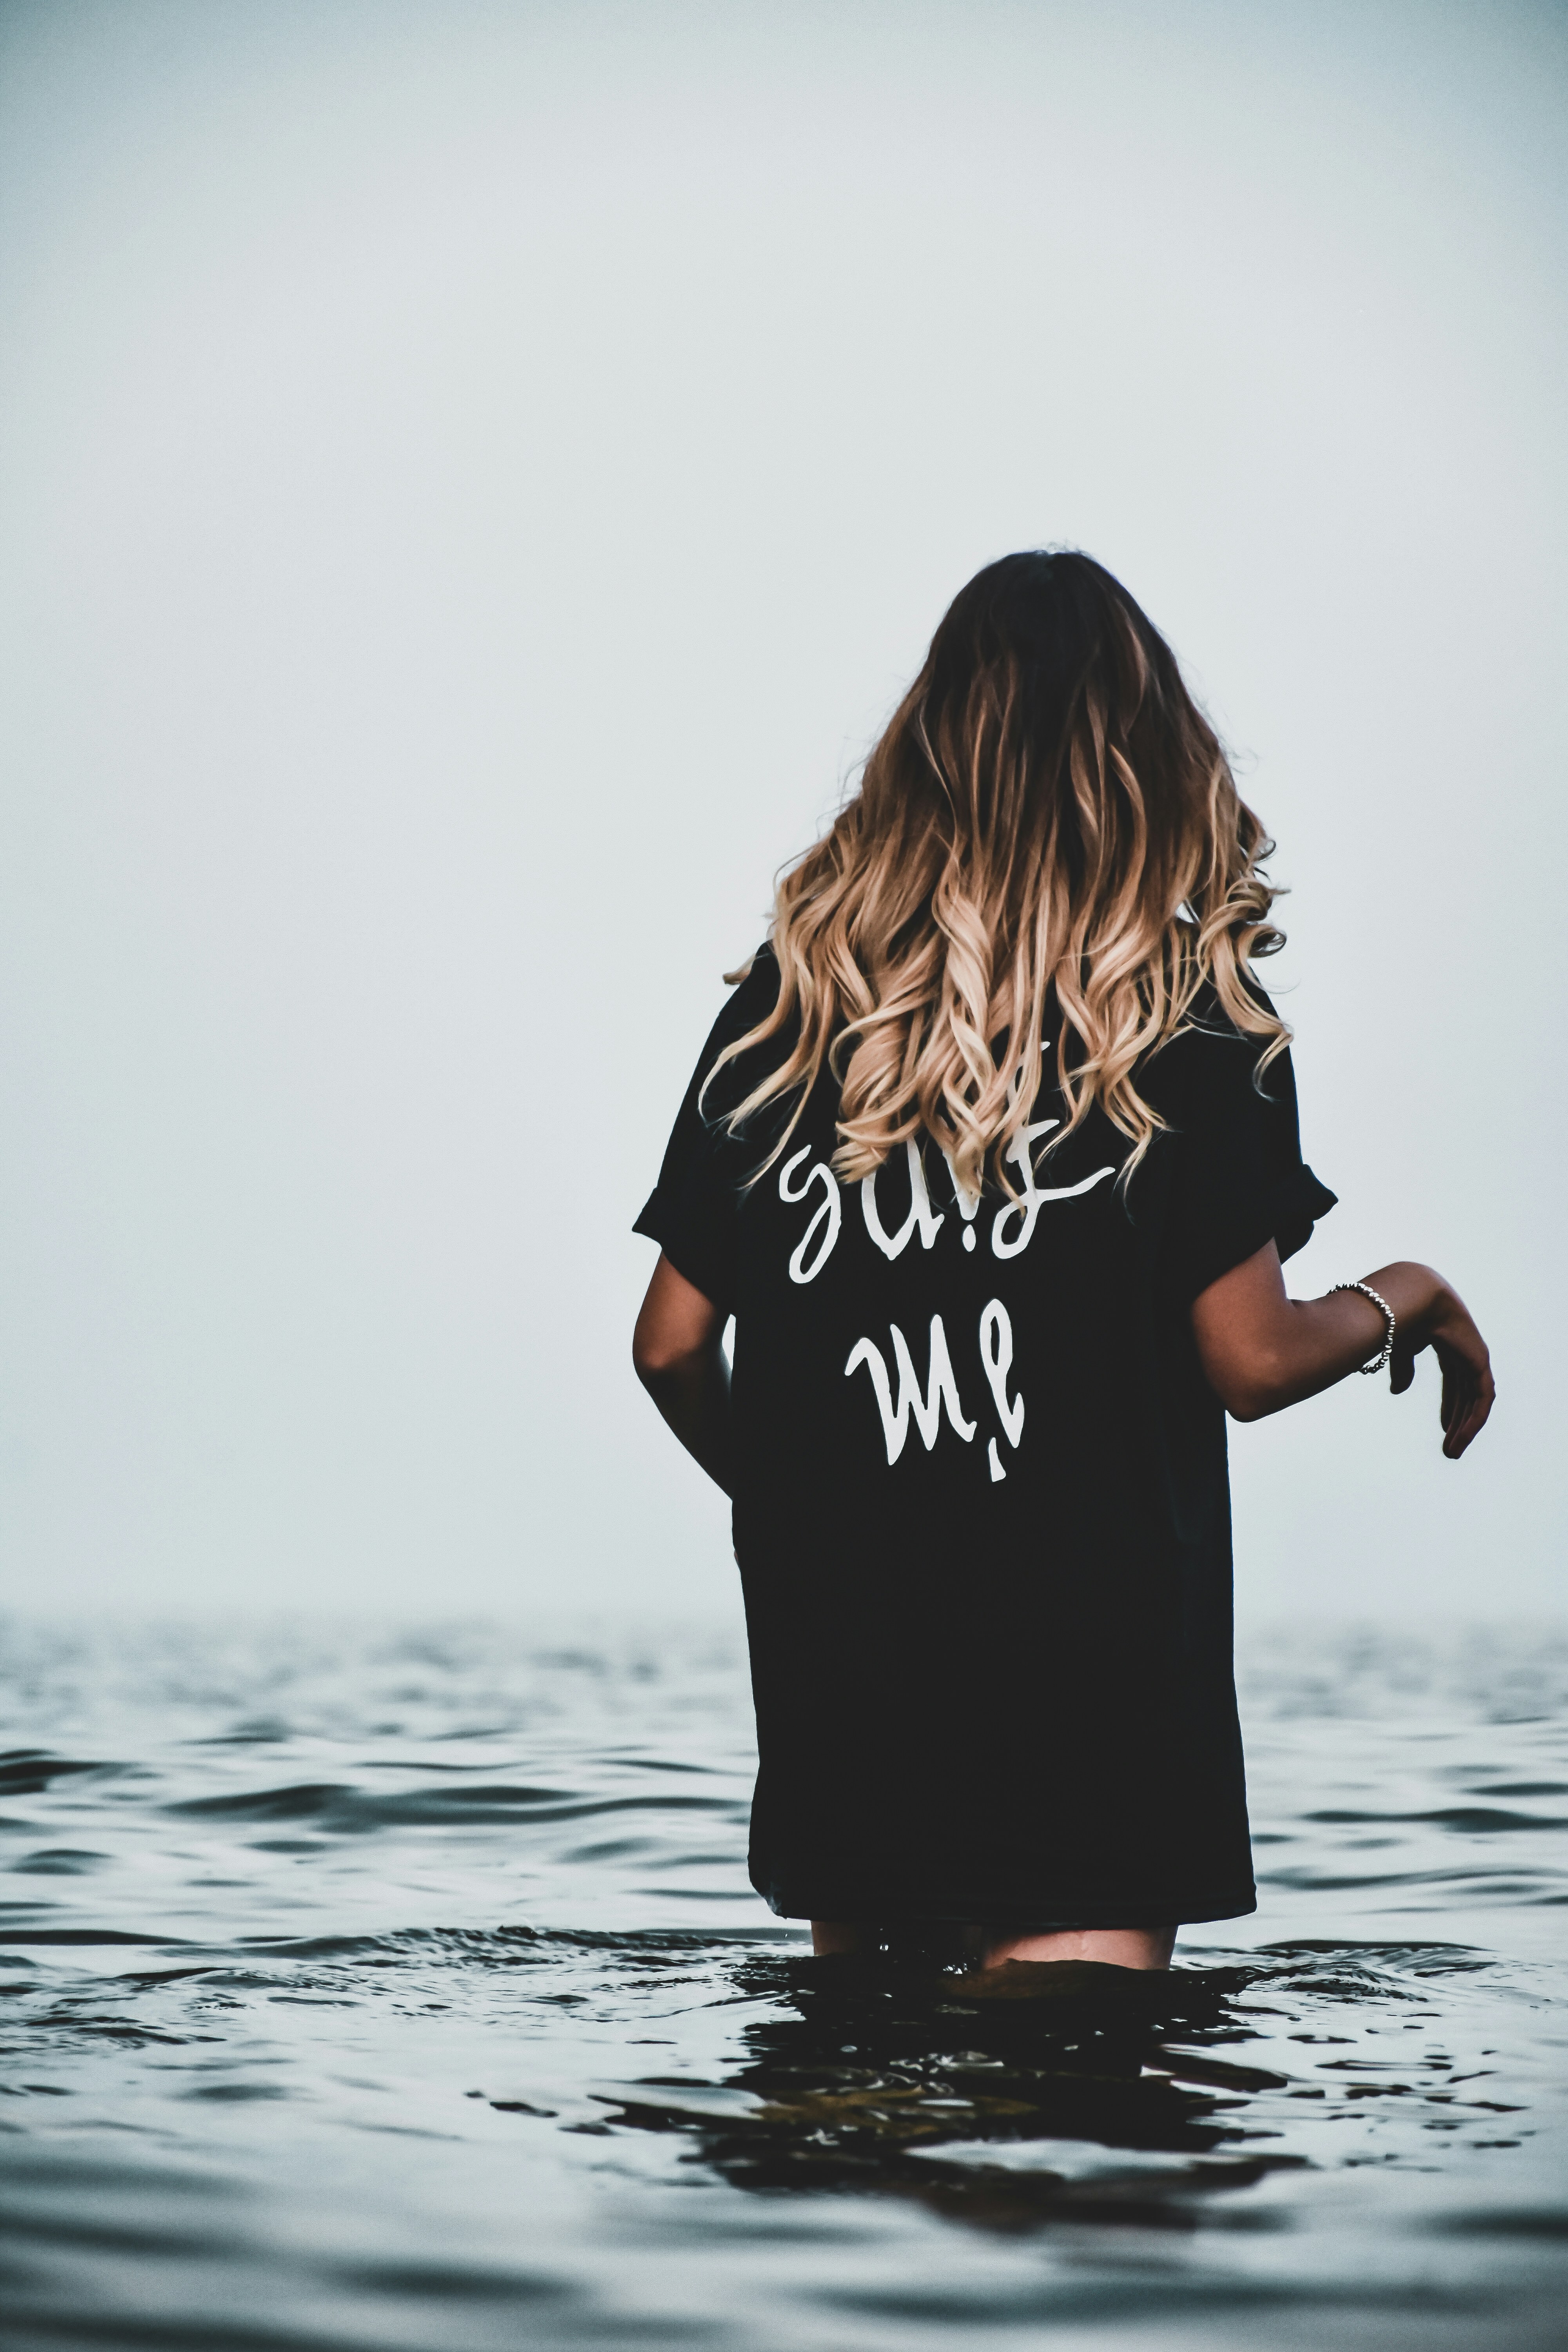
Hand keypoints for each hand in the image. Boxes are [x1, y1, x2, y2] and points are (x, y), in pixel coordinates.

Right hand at [1390, 1278, 1494, 1459]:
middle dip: (1457, 1421)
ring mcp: (1474, 1354)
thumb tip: (1399, 1392)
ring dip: (1465, 1427)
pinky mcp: (1479, 1360)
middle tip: (1449, 1448)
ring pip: (1474, 1400)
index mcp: (1445, 1340)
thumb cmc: (1398, 1315)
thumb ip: (1403, 1369)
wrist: (1409, 1296)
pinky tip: (1462, 1436)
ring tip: (1453, 1451)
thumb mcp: (1399, 1349)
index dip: (1450, 1405)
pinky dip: (1473, 1419)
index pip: (1453, 1380)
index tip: (1444, 1428)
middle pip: (1464, 1393)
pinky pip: (1481, 1397)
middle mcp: (1463, 1348)